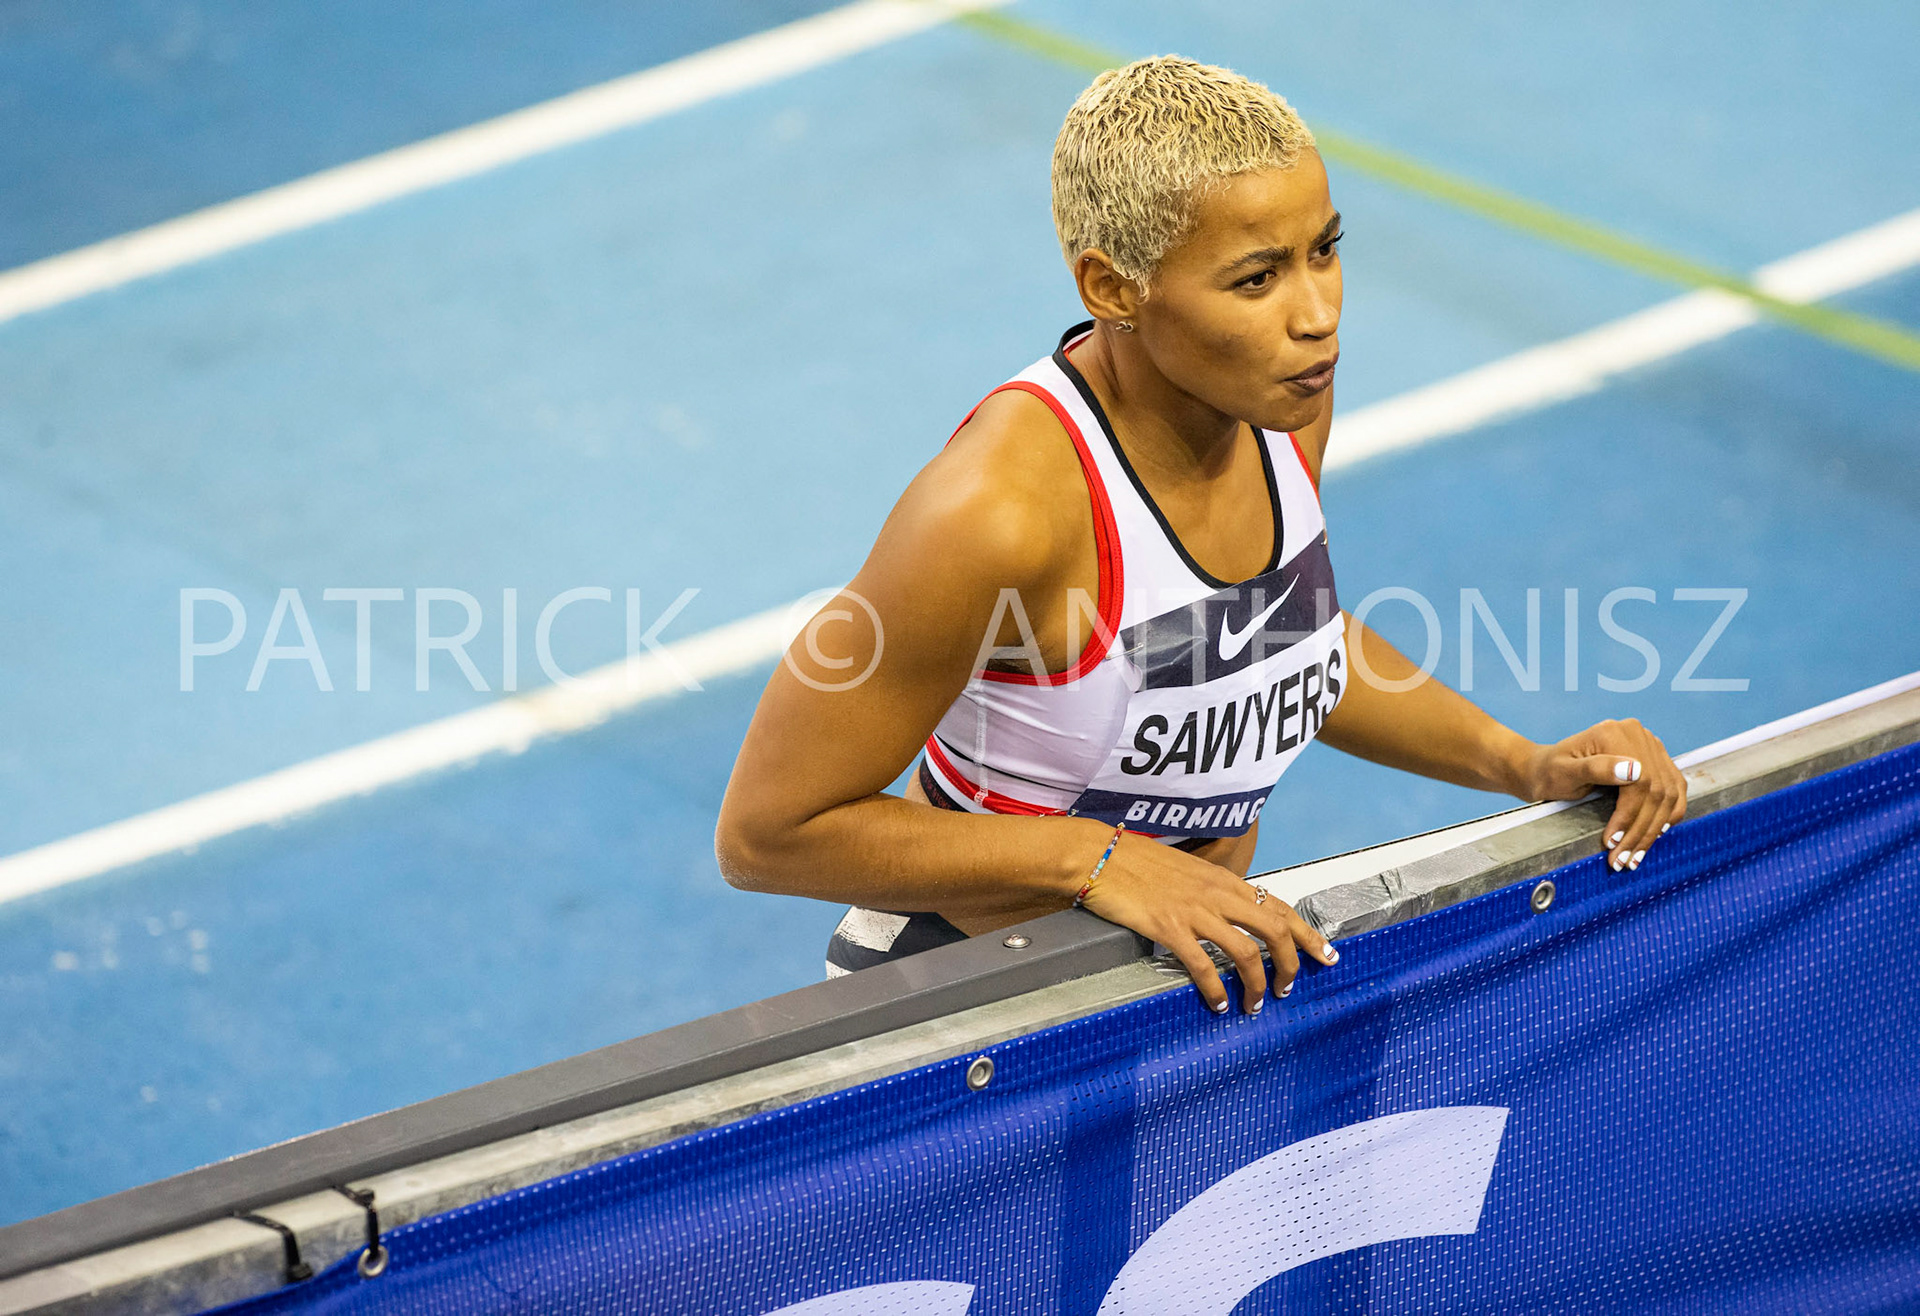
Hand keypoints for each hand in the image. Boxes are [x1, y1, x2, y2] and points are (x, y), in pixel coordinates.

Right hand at [1078, 833, 1336, 1014]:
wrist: (1100, 855)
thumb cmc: (1137, 863)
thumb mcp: (1187, 872)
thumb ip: (1211, 894)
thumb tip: (1229, 920)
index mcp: (1225, 880)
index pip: (1281, 907)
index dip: (1308, 935)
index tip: (1328, 956)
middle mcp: (1218, 894)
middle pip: (1275, 931)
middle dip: (1291, 965)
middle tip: (1289, 990)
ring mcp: (1195, 911)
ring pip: (1246, 952)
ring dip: (1257, 985)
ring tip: (1254, 1005)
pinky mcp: (1170, 927)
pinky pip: (1203, 966)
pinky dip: (1215, 990)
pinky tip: (1218, 1005)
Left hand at [1518, 717, 1686, 871]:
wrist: (1545, 769)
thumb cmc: (1549, 772)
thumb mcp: (1563, 771)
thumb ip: (1596, 768)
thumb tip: (1634, 770)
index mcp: (1615, 734)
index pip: (1639, 782)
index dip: (1630, 816)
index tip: (1613, 842)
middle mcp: (1637, 735)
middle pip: (1655, 791)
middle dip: (1641, 830)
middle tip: (1623, 859)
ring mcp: (1649, 746)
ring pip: (1667, 794)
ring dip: (1655, 830)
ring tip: (1635, 856)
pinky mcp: (1656, 760)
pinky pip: (1674, 789)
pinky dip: (1669, 814)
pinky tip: (1656, 835)